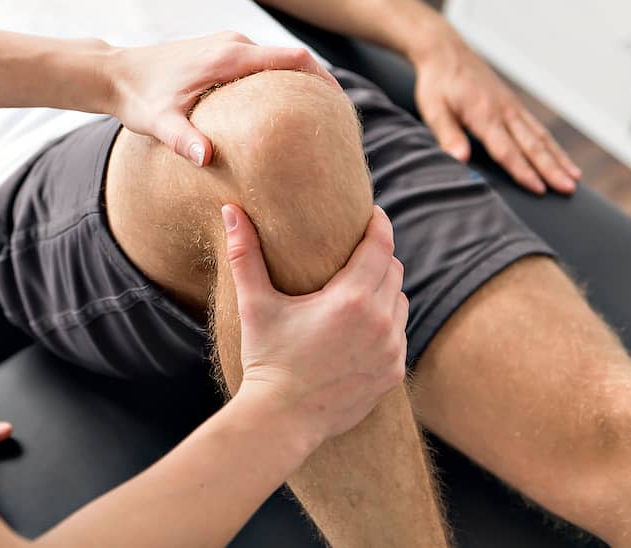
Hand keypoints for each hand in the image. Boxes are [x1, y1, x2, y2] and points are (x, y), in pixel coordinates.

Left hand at [108, 32, 339, 166]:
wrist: (113, 73)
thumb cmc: (136, 97)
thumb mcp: (158, 122)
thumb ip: (183, 140)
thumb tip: (208, 159)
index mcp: (229, 56)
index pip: (294, 59)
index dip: (324, 80)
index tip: (343, 107)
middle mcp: (233, 43)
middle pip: (293, 59)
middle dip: (318, 86)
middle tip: (338, 122)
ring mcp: (227, 45)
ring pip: (277, 62)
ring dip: (298, 85)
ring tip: (317, 120)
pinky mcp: (220, 53)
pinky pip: (261, 65)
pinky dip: (278, 84)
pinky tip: (282, 113)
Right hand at [222, 204, 406, 443]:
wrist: (281, 419)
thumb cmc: (266, 359)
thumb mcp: (254, 305)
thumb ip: (244, 254)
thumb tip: (230, 210)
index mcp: (350, 299)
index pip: (381, 246)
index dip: (379, 225)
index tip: (372, 214)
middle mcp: (380, 322)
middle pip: (394, 271)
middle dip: (379, 257)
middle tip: (358, 251)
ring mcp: (391, 350)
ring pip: (400, 303)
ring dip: (385, 291)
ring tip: (360, 289)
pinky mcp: (393, 373)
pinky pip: (400, 336)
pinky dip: (386, 325)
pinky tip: (363, 327)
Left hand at [411, 29, 580, 194]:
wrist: (445, 52)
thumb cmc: (437, 83)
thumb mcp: (433, 109)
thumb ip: (448, 135)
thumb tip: (460, 159)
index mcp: (484, 115)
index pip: (507, 150)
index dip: (523, 172)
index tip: (539, 190)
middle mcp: (504, 111)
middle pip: (532, 146)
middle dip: (552, 169)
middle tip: (569, 189)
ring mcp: (512, 107)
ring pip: (540, 136)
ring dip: (559, 158)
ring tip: (575, 178)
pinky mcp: (513, 104)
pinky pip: (536, 127)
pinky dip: (551, 144)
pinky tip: (560, 157)